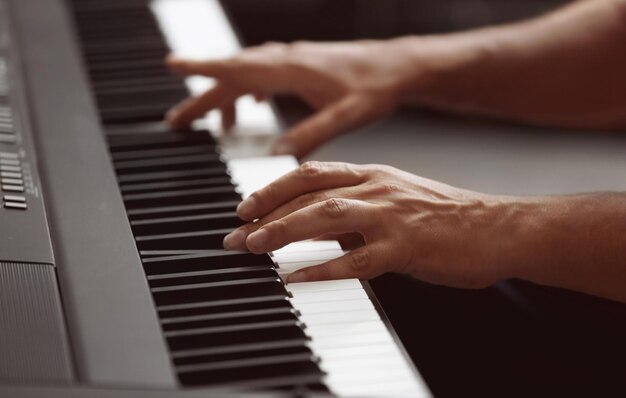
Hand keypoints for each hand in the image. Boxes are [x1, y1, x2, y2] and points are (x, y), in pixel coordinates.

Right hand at [165, 39, 423, 157]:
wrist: (399, 66)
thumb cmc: (376, 88)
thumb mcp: (345, 116)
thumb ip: (311, 133)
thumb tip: (279, 154)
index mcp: (291, 70)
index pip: (238, 69)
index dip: (203, 69)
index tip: (172, 65)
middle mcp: (287, 61)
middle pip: (233, 76)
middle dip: (203, 97)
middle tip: (178, 120)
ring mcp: (294, 60)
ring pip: (247, 75)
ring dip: (226, 95)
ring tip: (216, 125)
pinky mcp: (304, 64)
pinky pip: (266, 74)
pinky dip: (252, 89)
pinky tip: (256, 103)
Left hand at [222, 161, 513, 287]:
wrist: (498, 227)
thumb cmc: (448, 215)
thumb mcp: (397, 196)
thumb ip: (358, 204)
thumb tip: (317, 221)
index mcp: (374, 174)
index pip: (310, 174)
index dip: (273, 188)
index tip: (246, 206)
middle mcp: (377, 188)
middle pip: (309, 194)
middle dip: (266, 212)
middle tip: (236, 233)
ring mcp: (391, 216)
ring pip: (325, 217)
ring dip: (284, 231)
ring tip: (254, 246)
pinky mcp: (405, 248)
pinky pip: (355, 259)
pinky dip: (322, 268)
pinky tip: (296, 278)